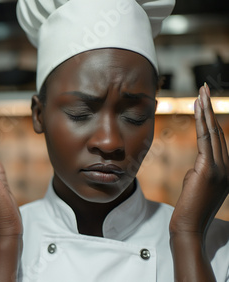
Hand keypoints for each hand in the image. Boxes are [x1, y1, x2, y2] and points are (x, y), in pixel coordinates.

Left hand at [170, 84, 228, 235]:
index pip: (219, 138)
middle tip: (203, 88)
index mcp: (227, 169)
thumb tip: (198, 162)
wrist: (189, 225)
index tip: (204, 101)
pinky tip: (198, 108)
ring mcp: (220, 168)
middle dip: (209, 107)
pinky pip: (205, 140)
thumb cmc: (190, 206)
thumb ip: (201, 169)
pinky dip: (202, 121)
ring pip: (213, 131)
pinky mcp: (209, 170)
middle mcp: (228, 166)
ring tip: (200, 92)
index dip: (212, 118)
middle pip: (218, 130)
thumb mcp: (199, 183)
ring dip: (206, 109)